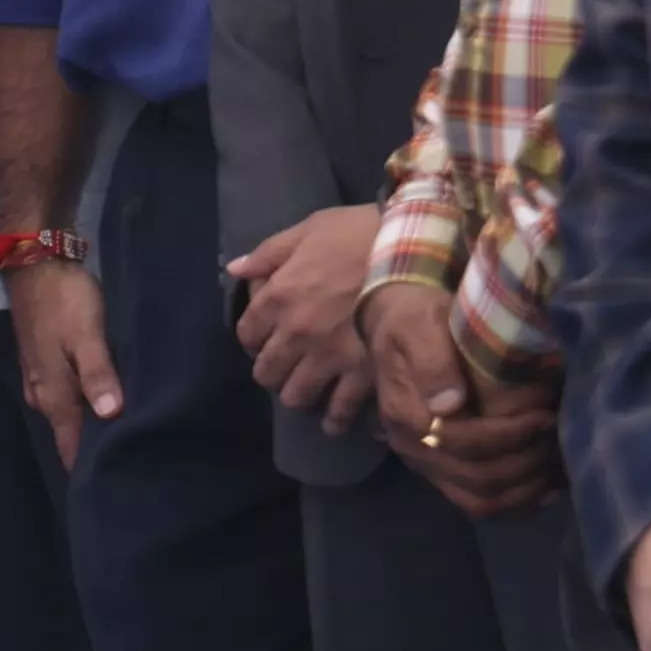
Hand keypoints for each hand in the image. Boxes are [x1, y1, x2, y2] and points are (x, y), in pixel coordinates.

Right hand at [8, 254, 113, 470]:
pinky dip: (85, 406)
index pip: (70, 447)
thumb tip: (111, 416)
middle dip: (96, 449)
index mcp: (52, 394)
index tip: (119, 487)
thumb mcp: (87, 336)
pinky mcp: (44, 363)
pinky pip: (66, 397)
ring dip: (91, 426)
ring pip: (67, 415)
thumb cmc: (64, 300)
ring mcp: (40, 378)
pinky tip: (106, 403)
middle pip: (69, 435)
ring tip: (127, 435)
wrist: (34, 262)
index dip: (90, 469)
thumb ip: (98, 375)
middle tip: (136, 460)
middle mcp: (42, 395)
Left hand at [229, 202, 384, 425]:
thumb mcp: (309, 229)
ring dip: (300, 395)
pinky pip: (342, 408)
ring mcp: (330, 357)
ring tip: (310, 391)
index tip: (265, 341)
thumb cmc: (360, 234)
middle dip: (273, 372)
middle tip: (287, 368)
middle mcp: (296, 333)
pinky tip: (335, 421)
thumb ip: (269, 253)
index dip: (254, 340)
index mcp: (278, 297)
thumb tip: (236, 269)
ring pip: (297, 396)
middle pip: (267, 373)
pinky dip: (336, 418)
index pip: (247, 335)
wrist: (414, 251)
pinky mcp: (364, 373)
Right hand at [361, 280, 562, 517]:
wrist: (396, 327)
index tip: (545, 417)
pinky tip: (544, 487)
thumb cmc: (415, 321)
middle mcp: (411, 447)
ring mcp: (425, 463)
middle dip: (525, 463)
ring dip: (523, 490)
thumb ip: (432, 360)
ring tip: (556, 466)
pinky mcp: (440, 470)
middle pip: (475, 478)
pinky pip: (477, 502)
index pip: (461, 442)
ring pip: (478, 500)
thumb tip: (450, 404)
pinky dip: (515, 501)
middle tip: (557, 438)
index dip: (509, 436)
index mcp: (405, 414)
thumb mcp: (420, 325)